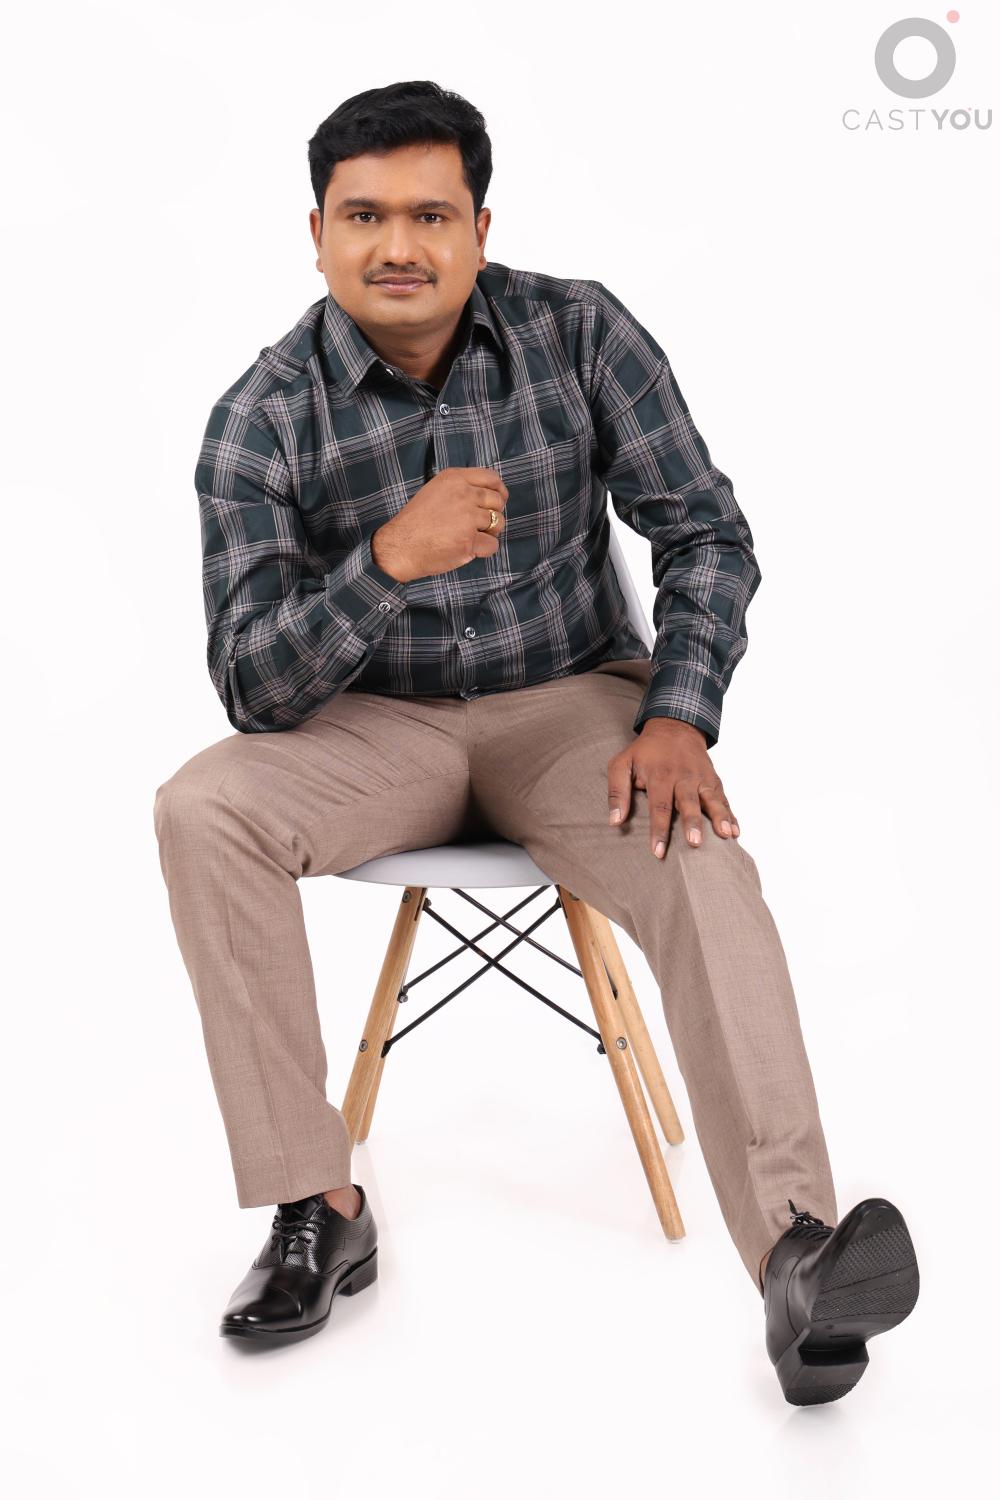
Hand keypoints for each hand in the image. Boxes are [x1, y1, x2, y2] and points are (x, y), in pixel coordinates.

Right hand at [371, 467, 508, 583]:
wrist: (400, 546)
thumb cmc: (416, 522)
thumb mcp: (435, 490)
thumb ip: (460, 488)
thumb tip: (489, 494)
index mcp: (454, 478)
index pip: (492, 478)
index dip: (499, 492)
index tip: (497, 502)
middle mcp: (463, 494)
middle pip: (498, 501)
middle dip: (494, 515)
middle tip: (479, 525)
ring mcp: (467, 518)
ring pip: (499, 523)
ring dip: (490, 533)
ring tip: (471, 537)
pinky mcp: (468, 540)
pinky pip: (493, 545)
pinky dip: (484, 550)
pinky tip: (469, 549)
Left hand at [607, 718, 739, 858]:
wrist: (674, 726)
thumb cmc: (645, 751)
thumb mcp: (622, 764)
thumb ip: (617, 791)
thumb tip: (614, 821)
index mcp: (660, 775)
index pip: (659, 806)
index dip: (658, 829)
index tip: (658, 851)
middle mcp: (683, 776)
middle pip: (688, 802)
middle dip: (692, 823)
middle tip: (694, 843)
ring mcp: (701, 777)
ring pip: (712, 799)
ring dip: (720, 817)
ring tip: (726, 835)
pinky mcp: (713, 779)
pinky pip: (723, 798)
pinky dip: (731, 814)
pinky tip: (736, 831)